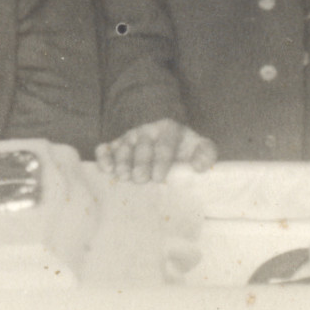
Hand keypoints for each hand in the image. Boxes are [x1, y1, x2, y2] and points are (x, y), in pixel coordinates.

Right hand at [97, 119, 217, 182]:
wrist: (166, 137)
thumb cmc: (184, 148)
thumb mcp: (199, 146)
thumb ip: (206, 154)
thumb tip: (199, 166)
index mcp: (169, 130)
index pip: (164, 144)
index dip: (161, 160)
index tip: (159, 177)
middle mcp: (147, 131)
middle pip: (142, 146)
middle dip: (140, 163)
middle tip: (140, 179)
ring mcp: (130, 138)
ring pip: (123, 147)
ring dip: (122, 162)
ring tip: (123, 176)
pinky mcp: (116, 145)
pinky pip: (107, 148)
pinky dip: (104, 156)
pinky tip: (106, 168)